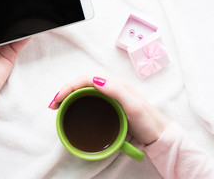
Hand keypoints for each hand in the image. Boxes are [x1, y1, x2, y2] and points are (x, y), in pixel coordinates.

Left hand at [0, 0, 28, 99]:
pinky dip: (27, 34)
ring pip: (13, 29)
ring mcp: (1, 44)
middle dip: (10, 12)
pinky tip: (32, 26)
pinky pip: (21, 41)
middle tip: (20, 0)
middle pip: (2, 20)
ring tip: (28, 11)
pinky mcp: (11, 53)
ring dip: (20, 22)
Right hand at [49, 75, 169, 144]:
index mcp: (116, 84)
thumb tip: (95, 81)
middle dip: (66, 90)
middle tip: (54, 104)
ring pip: (85, 90)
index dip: (70, 87)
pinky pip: (90, 98)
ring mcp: (111, 96)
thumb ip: (117, 91)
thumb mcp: (133, 106)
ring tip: (59, 105)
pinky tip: (73, 108)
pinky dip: (77, 101)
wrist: (159, 135)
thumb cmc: (148, 121)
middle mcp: (112, 87)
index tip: (58, 99)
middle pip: (83, 83)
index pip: (87, 79)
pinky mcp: (111, 105)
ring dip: (70, 95)